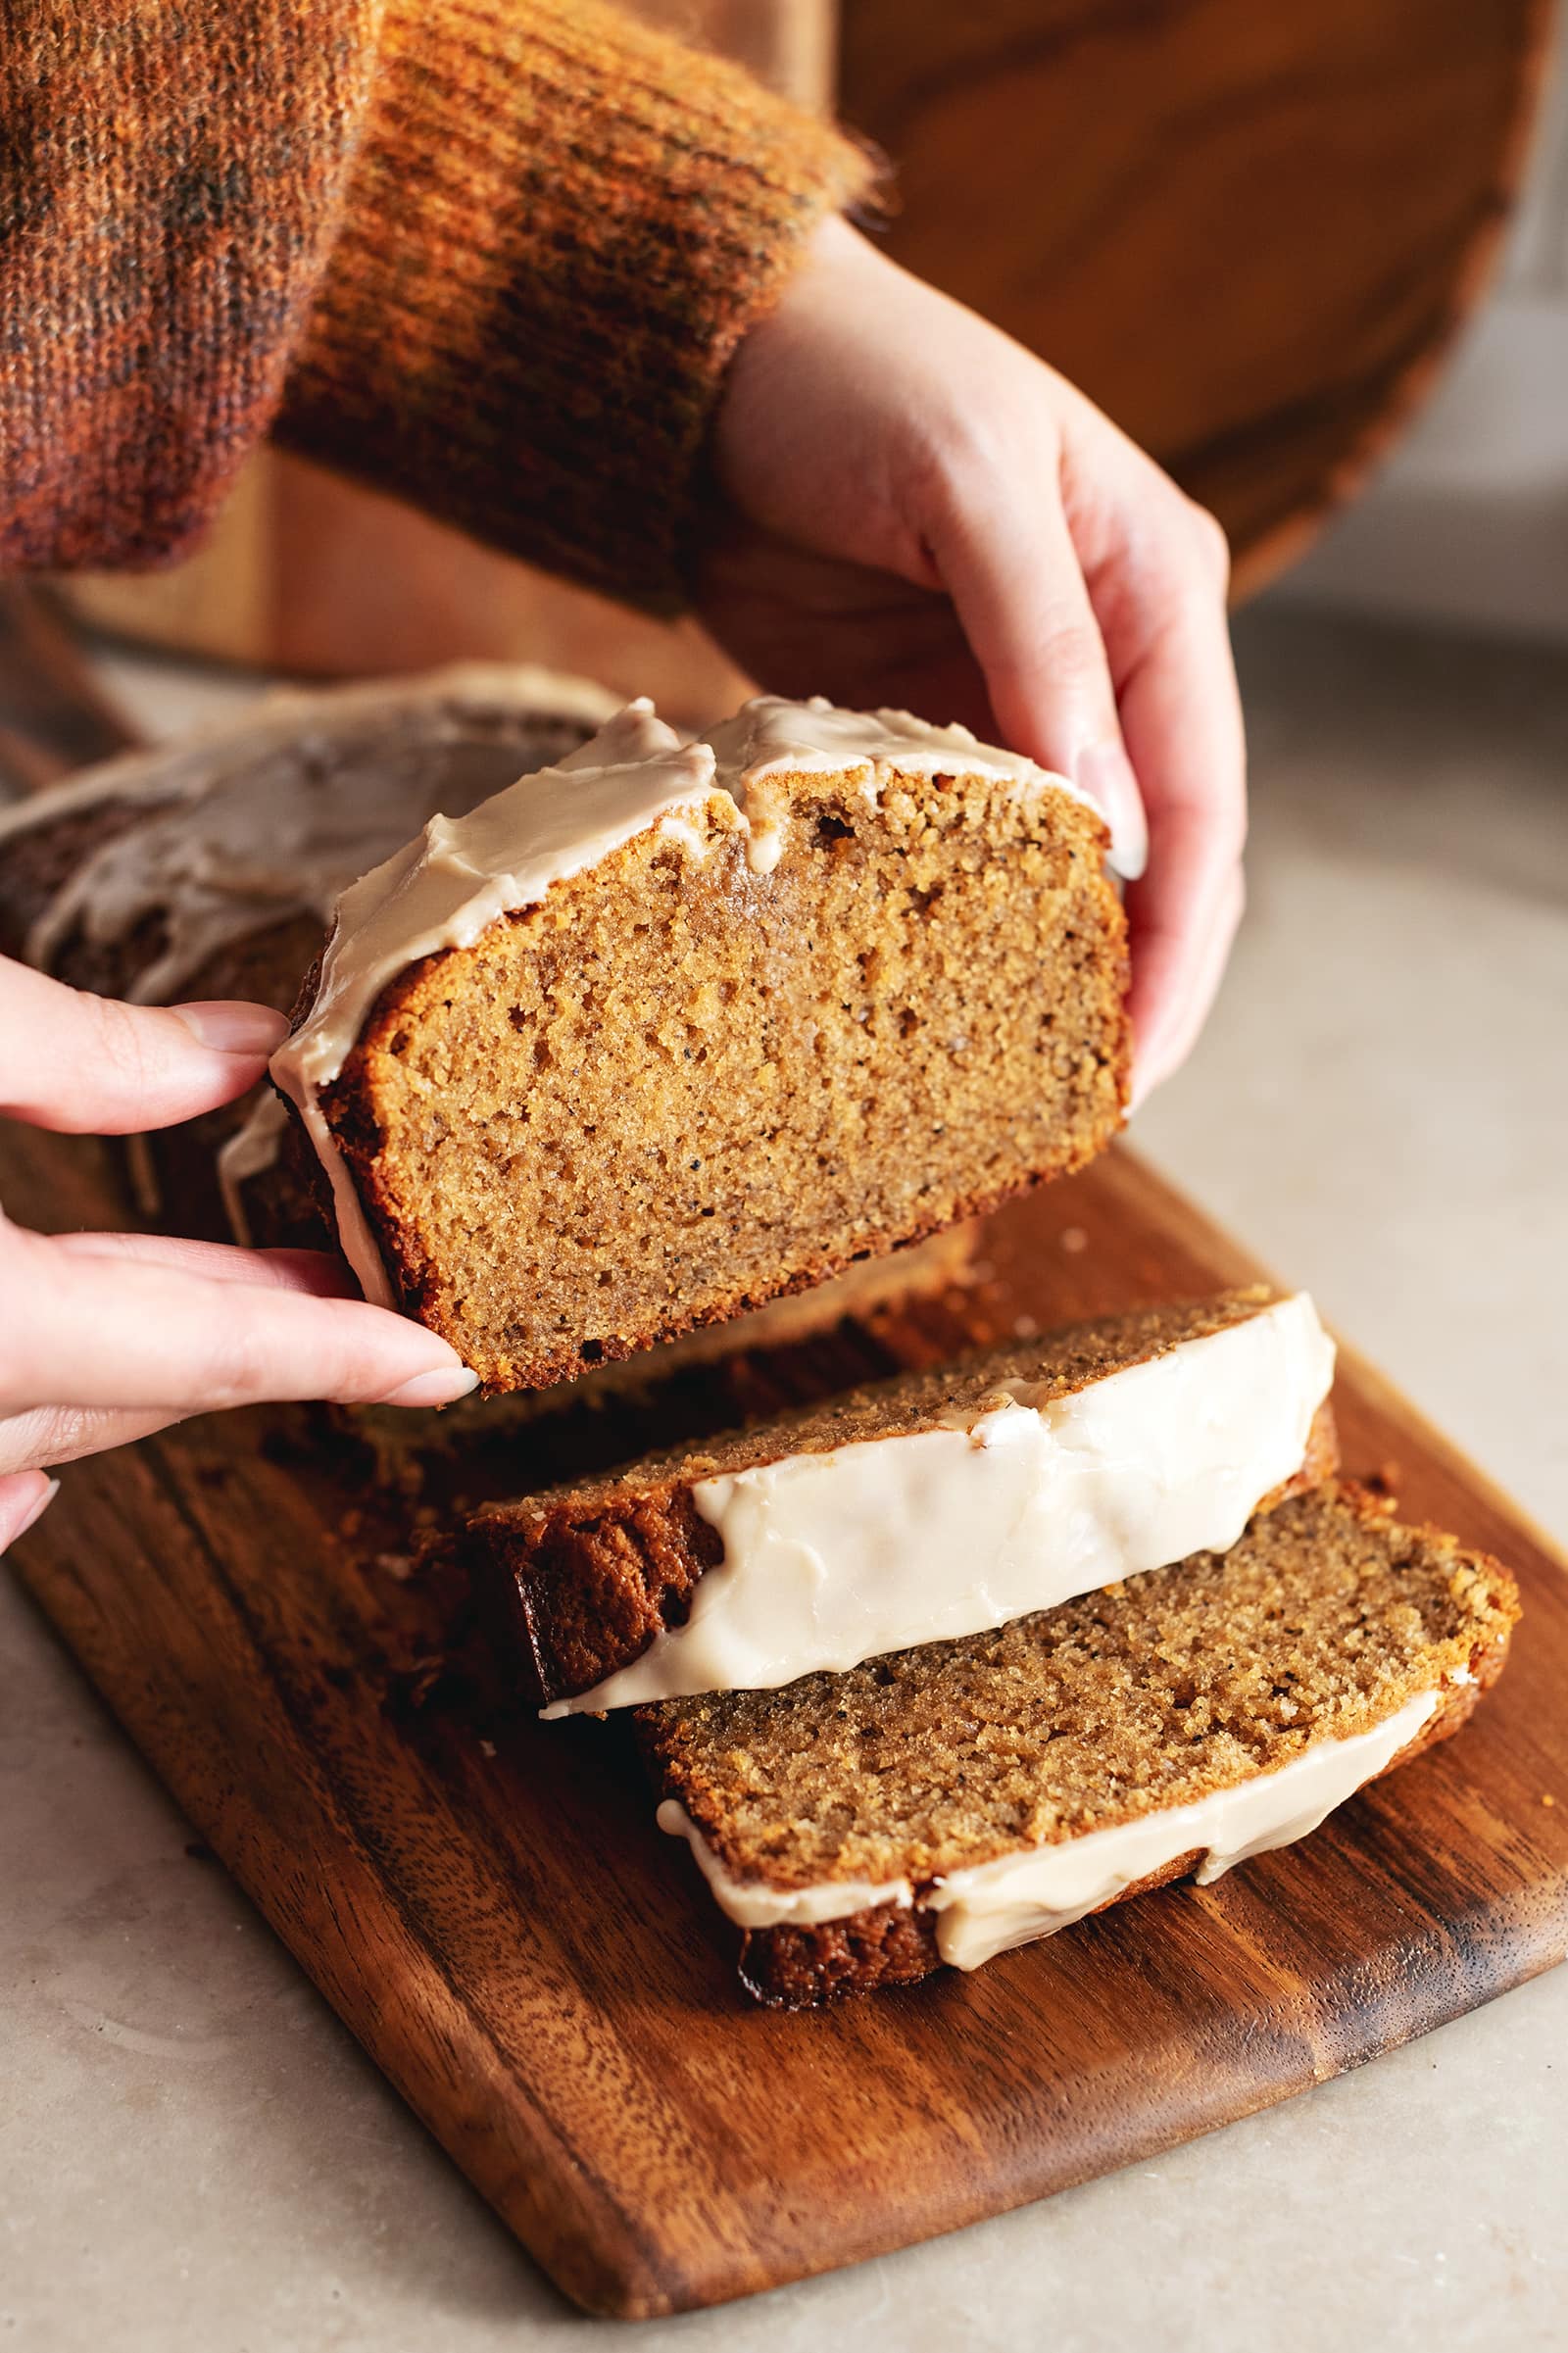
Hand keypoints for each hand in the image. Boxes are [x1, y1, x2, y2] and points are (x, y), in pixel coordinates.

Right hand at [0, 957, 476, 1548]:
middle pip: (127, 1395)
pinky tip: (37, 1473)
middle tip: (382, 1313)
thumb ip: (74, 1045)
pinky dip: (15, 1451)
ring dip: (147, 1382)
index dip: (338, 1353)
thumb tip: (236, 1050)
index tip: (444, 1366)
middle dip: (264, 1352)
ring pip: (41, 1425)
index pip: (199, 1351)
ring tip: (259, 1321)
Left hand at [701, 216, 1245, 1100]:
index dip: (1176, 945)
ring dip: (1035, 966)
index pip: (1200, 806)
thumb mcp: (969, 488)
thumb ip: (1042, 650)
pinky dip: (943, 919)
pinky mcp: (912, 723)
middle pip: (1145, 860)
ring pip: (1047, 869)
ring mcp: (1006, 701)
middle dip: (1122, 980)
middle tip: (1078, 1107)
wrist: (707, 351)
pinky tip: (918, 994)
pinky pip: (947, 845)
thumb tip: (1107, 830)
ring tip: (1002, 1084)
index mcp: (1158, 595)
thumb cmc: (856, 376)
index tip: (1135, 1063)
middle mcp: (1103, 662)